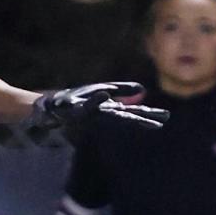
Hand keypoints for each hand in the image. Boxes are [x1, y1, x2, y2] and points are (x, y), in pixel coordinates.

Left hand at [30, 82, 168, 129]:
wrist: (50, 106)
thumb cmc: (76, 100)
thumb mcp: (101, 90)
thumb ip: (121, 90)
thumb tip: (142, 90)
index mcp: (109, 110)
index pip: (132, 113)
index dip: (148, 115)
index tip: (165, 118)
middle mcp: (101, 113)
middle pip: (124, 117)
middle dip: (141, 119)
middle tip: (158, 124)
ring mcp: (88, 113)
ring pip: (107, 114)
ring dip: (121, 112)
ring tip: (137, 109)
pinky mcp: (74, 109)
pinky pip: (86, 104)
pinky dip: (95, 100)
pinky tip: (104, 94)